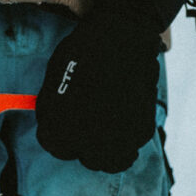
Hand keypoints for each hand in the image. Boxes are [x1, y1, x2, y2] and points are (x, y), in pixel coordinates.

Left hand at [36, 0, 191, 173]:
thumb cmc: (83, 53)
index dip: (59, 136)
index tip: (66, 124)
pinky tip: (124, 116)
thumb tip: (55, 124)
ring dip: (107, 148)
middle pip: (85, 158)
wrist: (122, 35)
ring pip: (111, 160)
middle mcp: (89, 141)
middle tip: (88, 126)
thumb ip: (53, 109)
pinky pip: (132, 144)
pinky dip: (128, 136)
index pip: (55, 148)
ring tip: (107, 130)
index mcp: (61, 129)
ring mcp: (118, 138)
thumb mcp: (54, 82)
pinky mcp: (142, 129)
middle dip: (84, 145)